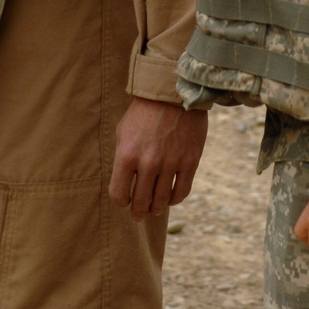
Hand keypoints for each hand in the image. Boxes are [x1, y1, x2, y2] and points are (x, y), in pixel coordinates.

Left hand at [109, 97, 207, 219]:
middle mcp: (148, 163)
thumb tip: (124, 184)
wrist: (172, 93)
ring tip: (154, 209)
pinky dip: (174, 199)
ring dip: (156, 209)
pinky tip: (170, 198)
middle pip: (141, 202)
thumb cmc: (143, 112)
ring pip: (161, 201)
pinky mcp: (189, 163)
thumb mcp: (123, 132)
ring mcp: (170, 164)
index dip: (121, 201)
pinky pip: (181, 192)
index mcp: (126, 155)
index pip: (119, 194)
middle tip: (138, 215)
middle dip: (138, 212)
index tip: (124, 201)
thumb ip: (122, 159)